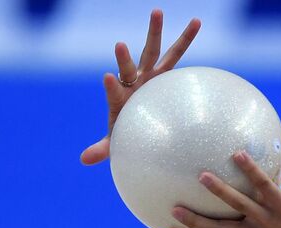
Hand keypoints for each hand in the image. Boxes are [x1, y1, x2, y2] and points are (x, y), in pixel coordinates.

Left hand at [79, 9, 200, 165]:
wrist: (143, 121)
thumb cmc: (129, 132)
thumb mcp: (116, 142)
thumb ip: (101, 149)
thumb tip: (83, 160)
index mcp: (121, 98)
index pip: (114, 92)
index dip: (111, 86)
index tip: (107, 77)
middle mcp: (134, 81)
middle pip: (130, 66)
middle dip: (125, 55)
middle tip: (117, 42)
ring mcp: (150, 75)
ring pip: (155, 52)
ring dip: (155, 32)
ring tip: (156, 11)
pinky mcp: (165, 74)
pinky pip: (177, 54)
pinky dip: (186, 38)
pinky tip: (196, 22)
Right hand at [168, 151, 280, 227]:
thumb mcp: (258, 221)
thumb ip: (237, 216)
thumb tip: (208, 194)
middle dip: (198, 222)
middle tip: (175, 209)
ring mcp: (270, 221)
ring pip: (241, 207)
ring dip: (220, 192)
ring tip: (202, 176)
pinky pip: (264, 185)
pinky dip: (250, 170)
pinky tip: (237, 153)